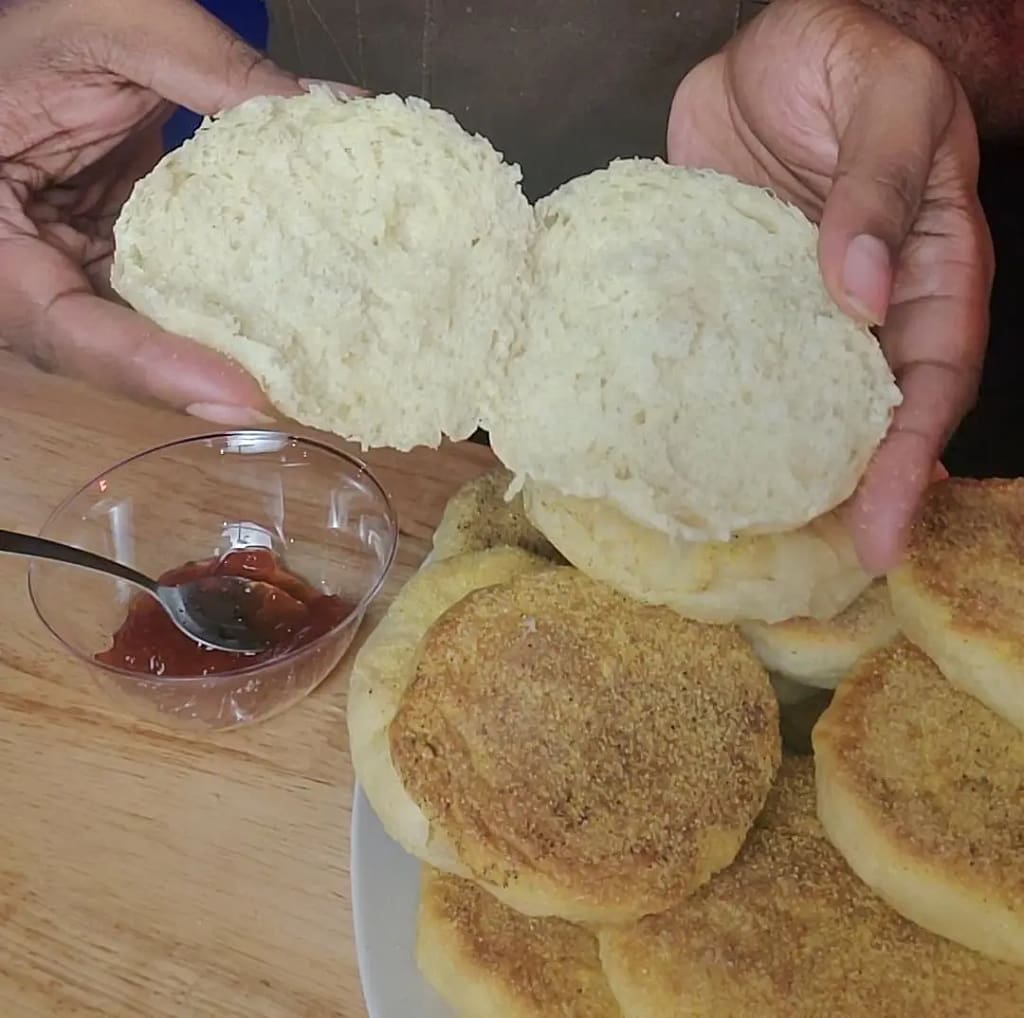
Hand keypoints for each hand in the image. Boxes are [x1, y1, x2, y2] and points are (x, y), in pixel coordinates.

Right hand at [0, 0, 315, 422]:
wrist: (38, 47)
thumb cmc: (44, 33)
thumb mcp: (111, 27)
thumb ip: (209, 69)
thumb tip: (328, 111)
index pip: (58, 326)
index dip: (149, 366)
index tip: (237, 394)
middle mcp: (22, 273)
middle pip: (106, 355)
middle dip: (194, 381)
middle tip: (282, 401)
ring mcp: (68, 273)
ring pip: (139, 338)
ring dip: (214, 357)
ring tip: (295, 376)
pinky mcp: (109, 265)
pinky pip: (161, 302)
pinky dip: (218, 314)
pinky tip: (282, 319)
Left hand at [667, 0, 992, 571]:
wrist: (776, 42)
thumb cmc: (854, 59)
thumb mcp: (885, 105)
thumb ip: (879, 190)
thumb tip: (864, 291)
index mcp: (926, 271)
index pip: (930, 382)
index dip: (909, 459)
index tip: (883, 528)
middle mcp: (861, 309)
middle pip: (865, 417)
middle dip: (852, 493)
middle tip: (826, 564)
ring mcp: (788, 309)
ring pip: (790, 404)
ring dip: (777, 469)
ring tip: (751, 538)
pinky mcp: (726, 297)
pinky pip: (717, 360)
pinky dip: (704, 407)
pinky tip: (677, 450)